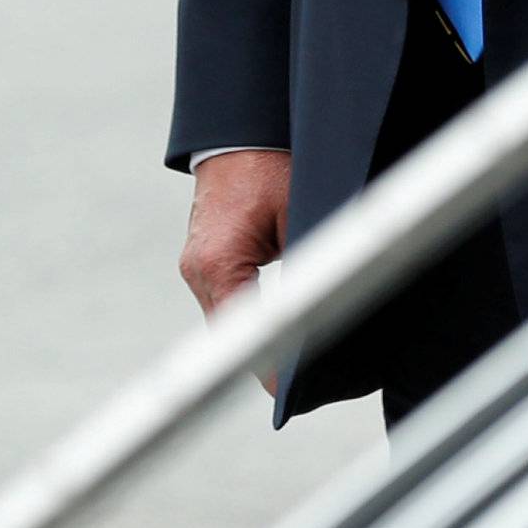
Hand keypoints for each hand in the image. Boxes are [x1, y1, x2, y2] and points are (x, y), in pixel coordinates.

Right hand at [179, 150, 291, 396]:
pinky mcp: (204, 260)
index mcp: (219, 261)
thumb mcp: (301, 217)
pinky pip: (228, 303)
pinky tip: (283, 330)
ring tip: (301, 364)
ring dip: (260, 338)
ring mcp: (197, 265)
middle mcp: (199, 268)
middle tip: (313, 384)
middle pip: (234, 335)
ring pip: (230, 322)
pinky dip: (252, 318)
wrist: (240, 129)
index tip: (294, 398)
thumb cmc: (273, 165)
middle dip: (269, 358)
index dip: (272, 369)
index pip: (244, 335)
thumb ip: (308, 270)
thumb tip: (330, 312)